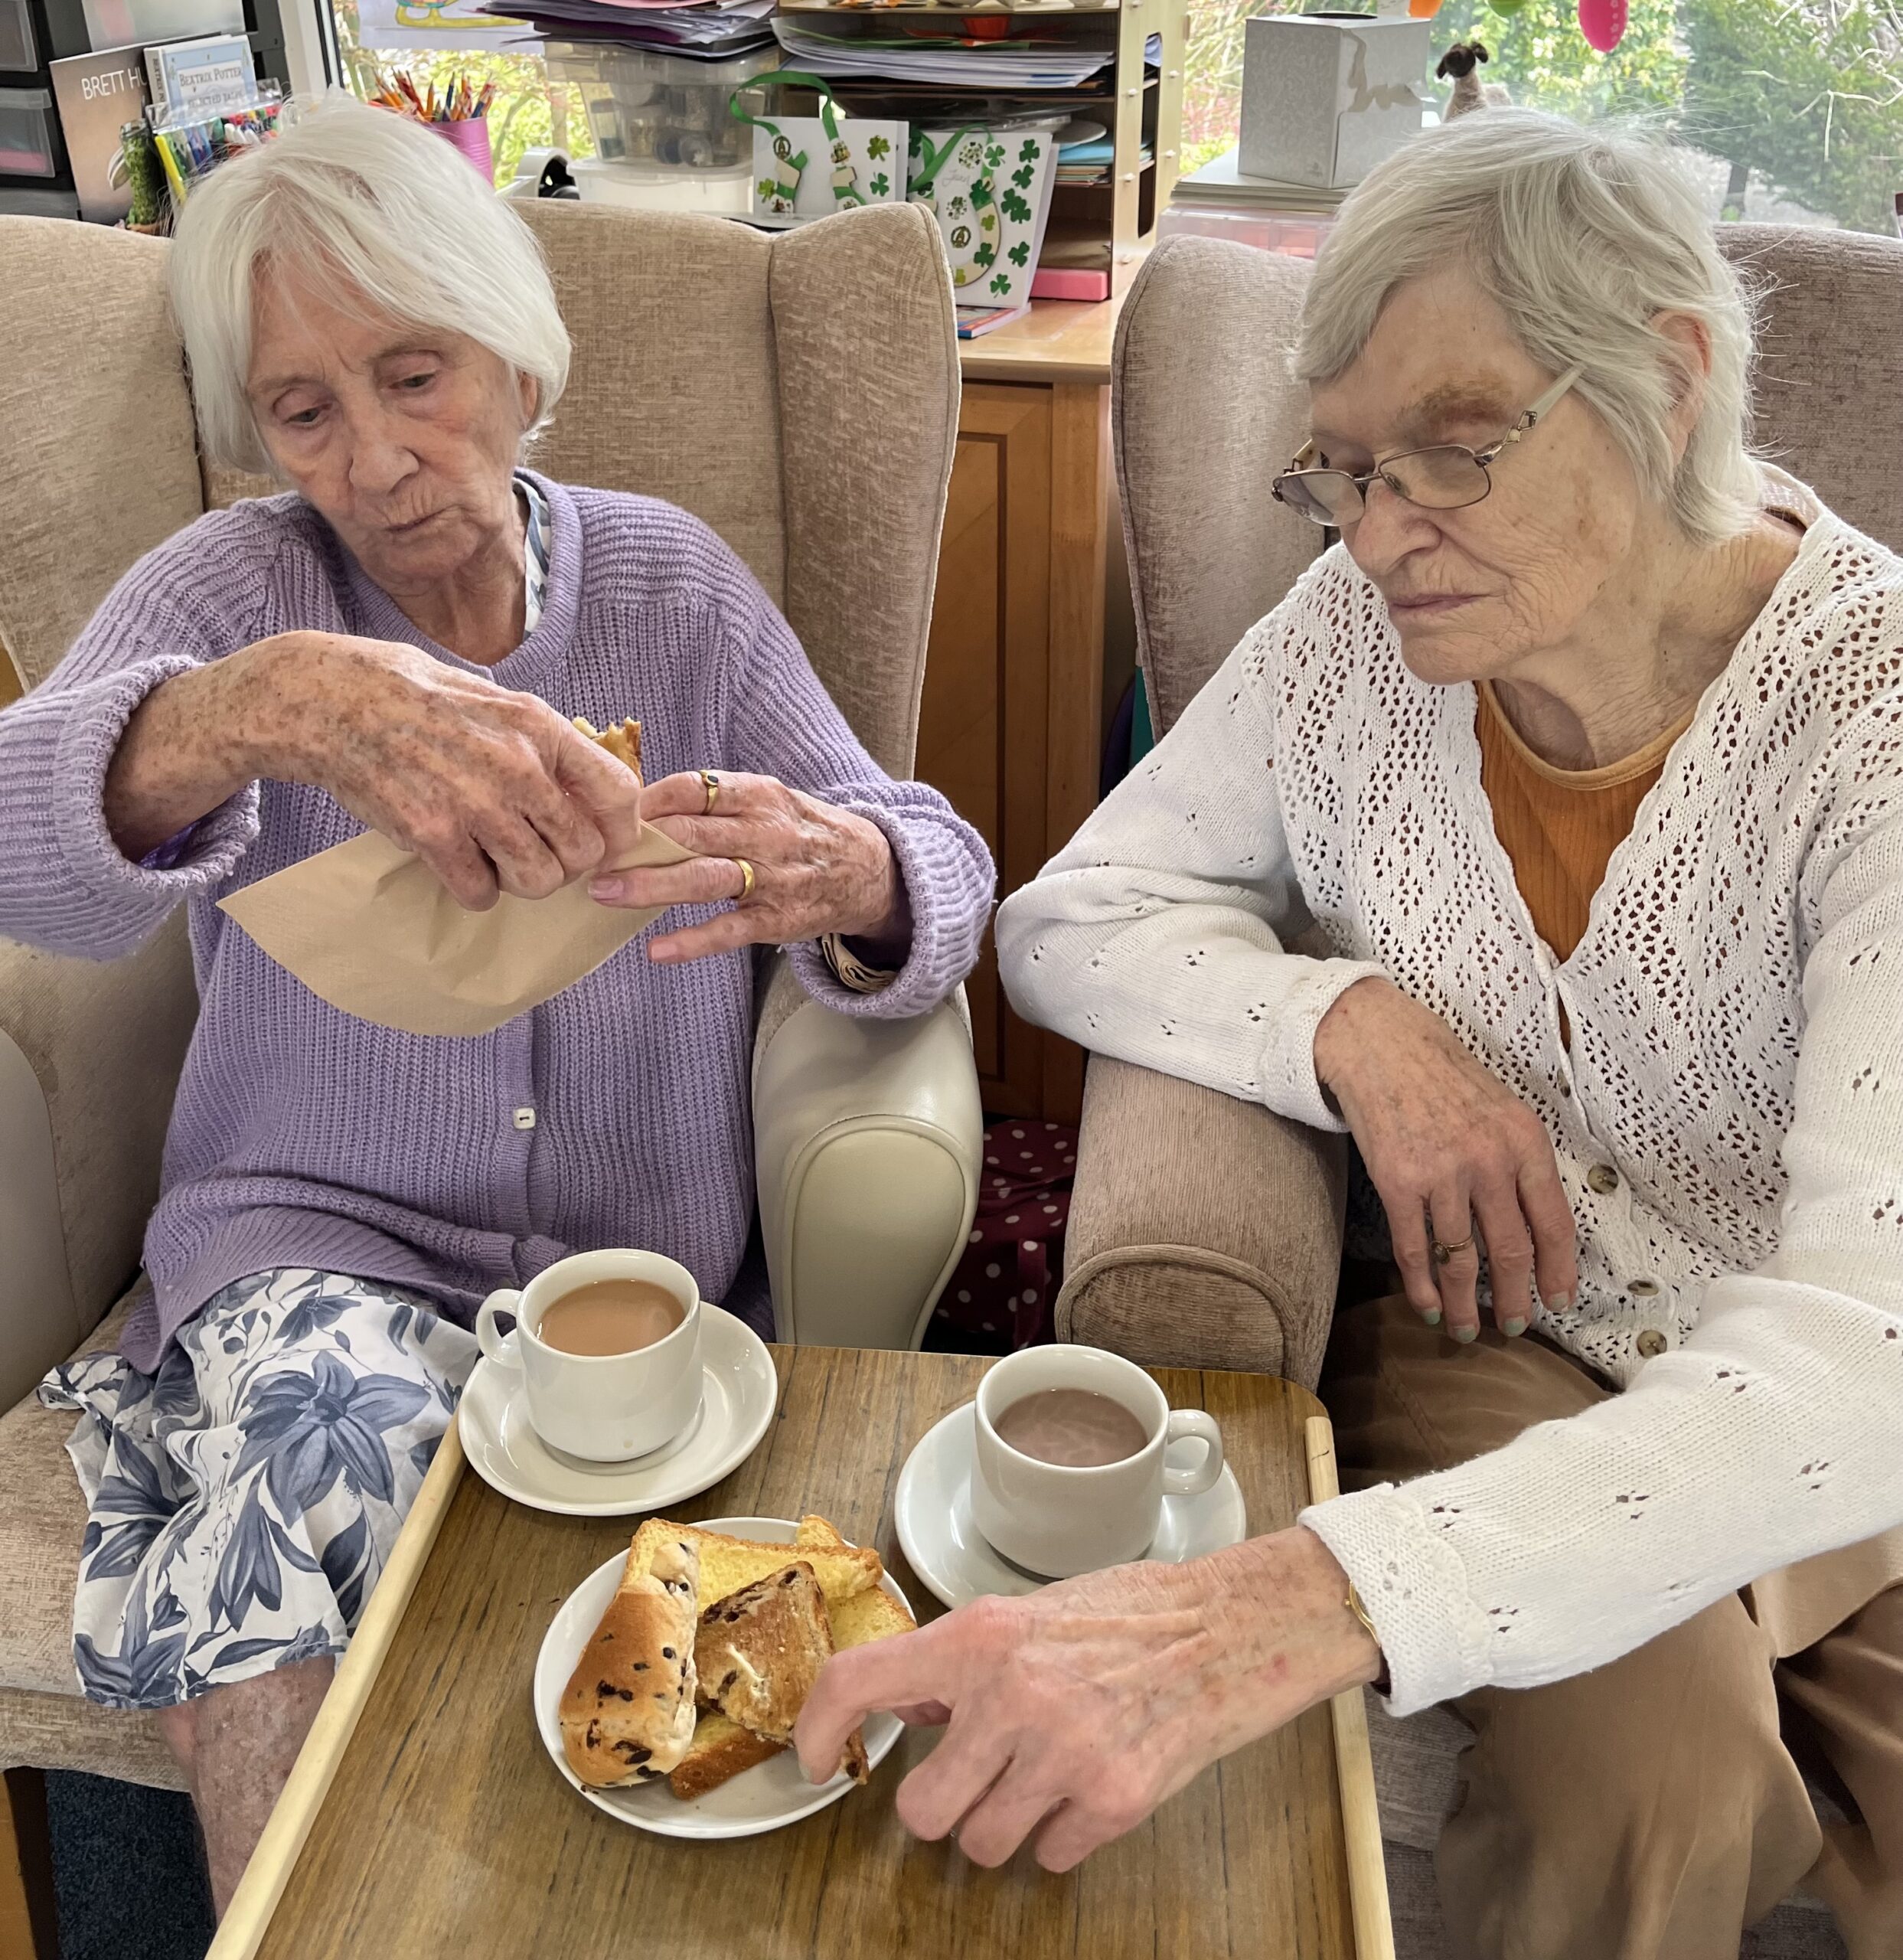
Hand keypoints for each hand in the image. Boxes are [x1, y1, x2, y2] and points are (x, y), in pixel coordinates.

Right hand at [106, 631, 643, 909]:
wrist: (330, 700)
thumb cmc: (416, 695)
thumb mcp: (494, 698)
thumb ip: (543, 742)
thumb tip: (587, 787)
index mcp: (539, 726)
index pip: (618, 793)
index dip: (619, 829)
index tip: (605, 841)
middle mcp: (516, 766)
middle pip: (583, 851)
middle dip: (566, 860)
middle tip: (537, 849)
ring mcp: (475, 804)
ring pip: (539, 881)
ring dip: (521, 879)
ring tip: (496, 856)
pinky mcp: (432, 836)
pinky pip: (481, 893)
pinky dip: (474, 889)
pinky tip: (457, 862)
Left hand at [587, 769, 910, 966]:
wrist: (869, 870)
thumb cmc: (802, 832)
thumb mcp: (767, 801)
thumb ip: (715, 803)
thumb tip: (639, 806)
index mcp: (758, 795)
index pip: (693, 788)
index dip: (646, 800)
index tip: (606, 812)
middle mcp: (765, 832)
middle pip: (691, 832)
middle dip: (635, 843)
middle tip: (588, 854)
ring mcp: (771, 878)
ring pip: (705, 878)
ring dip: (652, 885)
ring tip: (606, 892)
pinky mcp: (776, 920)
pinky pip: (729, 931)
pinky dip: (693, 941)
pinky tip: (658, 950)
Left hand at [793, 1527, 1378, 1872]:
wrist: (1225, 1631)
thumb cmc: (1130, 1616)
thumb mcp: (1028, 1613)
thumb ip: (964, 1660)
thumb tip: (908, 1704)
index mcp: (980, 1636)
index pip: (861, 1680)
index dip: (817, 1728)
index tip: (815, 1758)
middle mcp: (1011, 1693)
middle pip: (922, 1810)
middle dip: (945, 1802)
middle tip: (979, 1774)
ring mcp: (1062, 1751)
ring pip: (983, 1843)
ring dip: (1005, 1823)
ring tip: (1045, 1773)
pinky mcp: (1111, 1799)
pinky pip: (1050, 1856)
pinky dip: (1065, 1833)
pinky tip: (1090, 1783)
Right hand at [1313, 975, 1577, 1338]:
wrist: (1381, 1046)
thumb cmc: (1444, 1079)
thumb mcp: (1503, 1111)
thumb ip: (1523, 1164)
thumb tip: (1540, 1232)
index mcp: (1525, 1142)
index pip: (1555, 1223)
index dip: (1560, 1271)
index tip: (1561, 1301)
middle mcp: (1489, 1160)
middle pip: (1512, 1251)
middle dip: (1515, 1299)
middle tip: (1514, 1325)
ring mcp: (1442, 1174)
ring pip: (1461, 1261)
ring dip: (1466, 1304)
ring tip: (1468, 1329)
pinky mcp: (1398, 1183)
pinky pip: (1415, 1250)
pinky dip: (1422, 1288)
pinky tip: (1427, 1307)